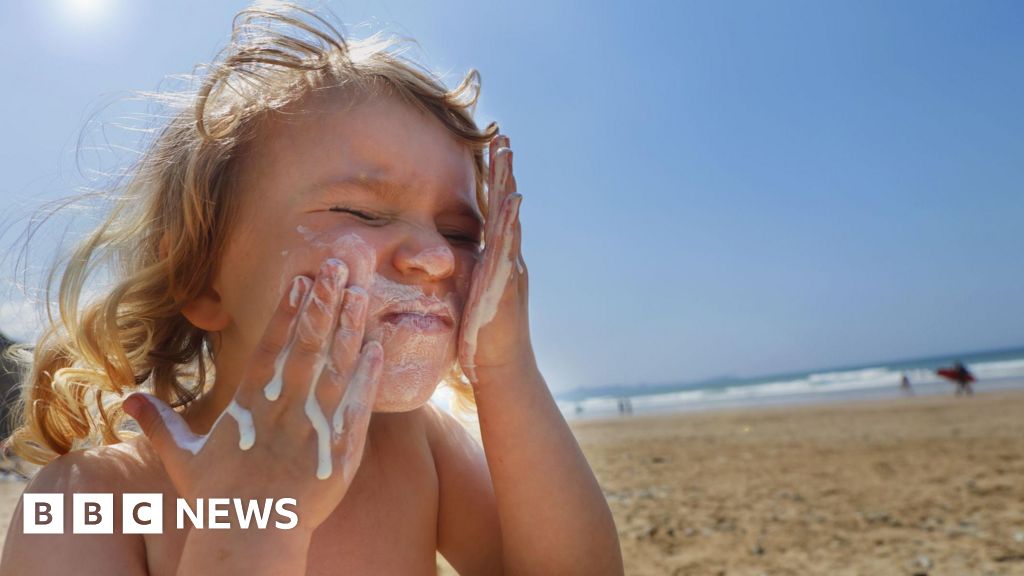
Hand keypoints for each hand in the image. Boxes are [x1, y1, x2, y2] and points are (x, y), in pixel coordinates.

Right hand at [123, 257, 382, 532]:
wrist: (252, 538)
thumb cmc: (219, 499)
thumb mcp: (182, 459)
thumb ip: (160, 424)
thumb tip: (127, 401)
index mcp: (250, 404)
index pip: (271, 345)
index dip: (287, 310)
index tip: (300, 279)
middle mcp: (284, 407)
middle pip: (308, 345)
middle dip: (323, 303)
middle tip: (339, 266)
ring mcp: (315, 426)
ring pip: (336, 366)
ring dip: (350, 327)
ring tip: (361, 292)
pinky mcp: (341, 448)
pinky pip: (359, 404)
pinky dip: (369, 375)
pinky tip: (379, 346)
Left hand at [458, 133, 535, 385]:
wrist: (500, 369)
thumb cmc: (478, 338)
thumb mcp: (465, 297)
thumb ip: (458, 275)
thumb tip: (437, 261)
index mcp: (495, 259)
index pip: (493, 212)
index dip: (492, 181)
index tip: (490, 150)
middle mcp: (508, 258)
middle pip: (505, 205)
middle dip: (503, 170)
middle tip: (501, 136)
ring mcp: (510, 268)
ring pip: (510, 218)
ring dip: (508, 183)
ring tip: (507, 153)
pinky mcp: (507, 282)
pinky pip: (509, 245)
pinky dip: (511, 220)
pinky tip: (512, 197)